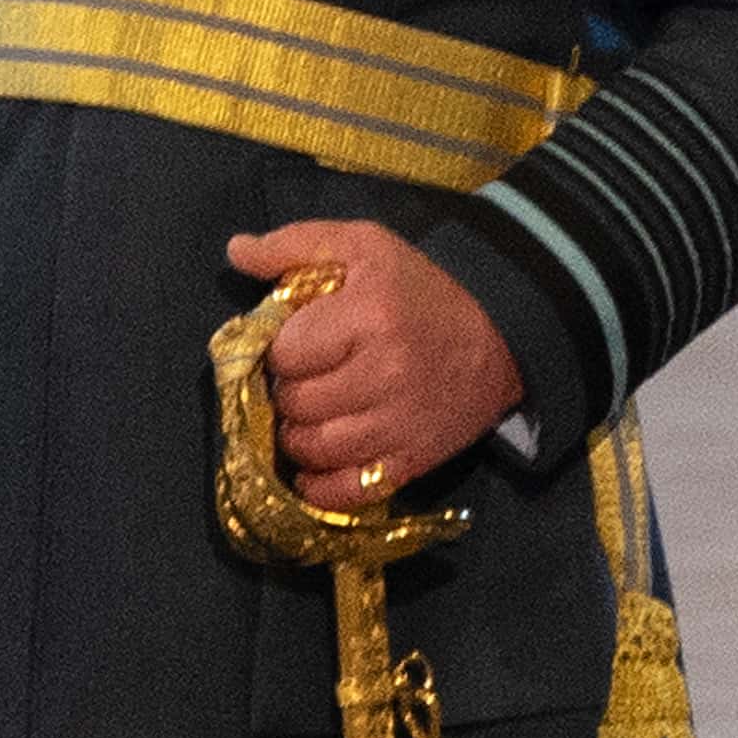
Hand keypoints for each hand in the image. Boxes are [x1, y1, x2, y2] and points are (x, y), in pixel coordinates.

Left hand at [223, 222, 523, 509]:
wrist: (502, 332)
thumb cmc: (421, 288)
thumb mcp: (365, 246)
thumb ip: (296, 244)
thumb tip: (236, 250)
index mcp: (369, 315)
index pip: (285, 353)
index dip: (283, 348)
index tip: (302, 342)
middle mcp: (384, 373)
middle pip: (294, 404)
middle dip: (290, 391)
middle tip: (309, 378)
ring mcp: (399, 424)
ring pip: (312, 448)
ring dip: (299, 436)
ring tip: (314, 414)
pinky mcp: (411, 461)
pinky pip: (344, 493)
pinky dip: (319, 485)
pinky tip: (318, 463)